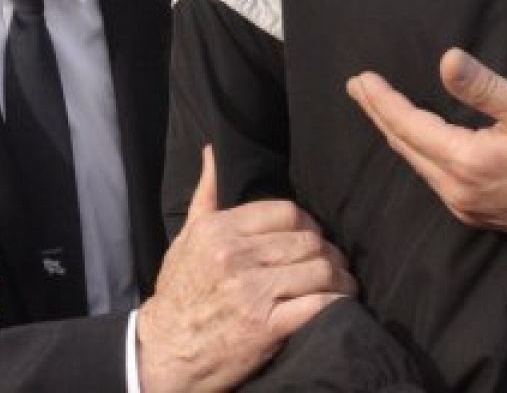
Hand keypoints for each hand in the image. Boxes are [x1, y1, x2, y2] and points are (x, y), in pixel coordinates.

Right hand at [137, 146, 354, 392]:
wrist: (164, 354)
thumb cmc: (178, 295)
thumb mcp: (185, 240)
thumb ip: (205, 195)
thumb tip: (213, 152)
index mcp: (219, 230)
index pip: (287, 212)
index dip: (308, 225)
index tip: (311, 239)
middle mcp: (236, 256)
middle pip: (308, 241)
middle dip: (328, 253)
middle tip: (334, 264)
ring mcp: (252, 292)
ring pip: (319, 270)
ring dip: (339, 279)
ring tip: (342, 285)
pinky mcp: (265, 328)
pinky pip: (317, 305)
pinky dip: (335, 304)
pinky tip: (337, 305)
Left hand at [347, 48, 506, 248]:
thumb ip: (484, 86)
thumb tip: (445, 60)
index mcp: (466, 162)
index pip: (409, 126)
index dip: (383, 101)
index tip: (360, 79)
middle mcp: (457, 191)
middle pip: (405, 147)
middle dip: (380, 115)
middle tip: (358, 89)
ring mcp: (467, 207)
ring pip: (419, 165)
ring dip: (398, 134)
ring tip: (381, 110)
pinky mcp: (480, 214)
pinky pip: (436, 178)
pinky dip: (420, 153)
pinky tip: (419, 141)